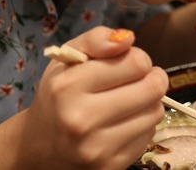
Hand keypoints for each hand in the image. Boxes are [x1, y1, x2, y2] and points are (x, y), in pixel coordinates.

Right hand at [24, 27, 167, 168]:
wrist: (40, 145)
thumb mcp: (69, 57)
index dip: (138, 59)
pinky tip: (122, 123)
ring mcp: (96, 149)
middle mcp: (81, 120)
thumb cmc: (59, 94)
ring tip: (128, 102)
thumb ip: (96, 39)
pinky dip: (141, 125)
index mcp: (68, 87)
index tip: (128, 64)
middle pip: (153, 88)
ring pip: (155, 112)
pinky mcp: (110, 167)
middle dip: (151, 79)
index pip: (137, 63)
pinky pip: (149, 135)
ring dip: (148, 103)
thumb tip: (128, 38)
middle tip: (138, 80)